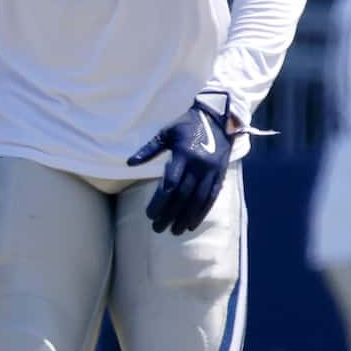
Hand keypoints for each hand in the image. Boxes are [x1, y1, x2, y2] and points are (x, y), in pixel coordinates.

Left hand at [129, 94, 232, 233]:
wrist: (219, 119)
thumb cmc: (187, 125)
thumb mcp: (166, 132)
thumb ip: (149, 149)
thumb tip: (130, 163)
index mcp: (184, 154)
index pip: (170, 184)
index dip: (159, 202)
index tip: (149, 215)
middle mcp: (199, 165)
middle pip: (182, 196)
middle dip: (169, 215)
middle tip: (157, 228)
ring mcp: (211, 171)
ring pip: (198, 201)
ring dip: (185, 218)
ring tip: (175, 231)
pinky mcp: (220, 175)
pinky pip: (211, 198)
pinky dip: (201, 213)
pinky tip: (192, 224)